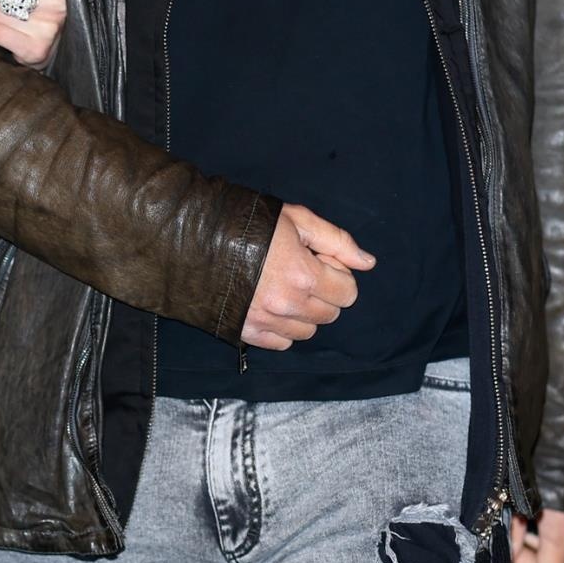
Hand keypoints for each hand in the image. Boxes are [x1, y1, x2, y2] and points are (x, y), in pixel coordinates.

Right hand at [240, 204, 375, 349]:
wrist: (195, 239)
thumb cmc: (248, 224)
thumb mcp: (297, 220)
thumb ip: (337, 241)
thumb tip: (368, 263)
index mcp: (304, 274)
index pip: (348, 293)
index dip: (337, 274)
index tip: (318, 260)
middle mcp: (288, 304)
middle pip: (330, 314)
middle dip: (324, 293)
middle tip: (299, 271)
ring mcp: (266, 321)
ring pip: (308, 331)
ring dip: (304, 312)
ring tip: (284, 288)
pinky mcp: (247, 333)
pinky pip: (282, 342)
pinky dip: (283, 328)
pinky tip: (270, 305)